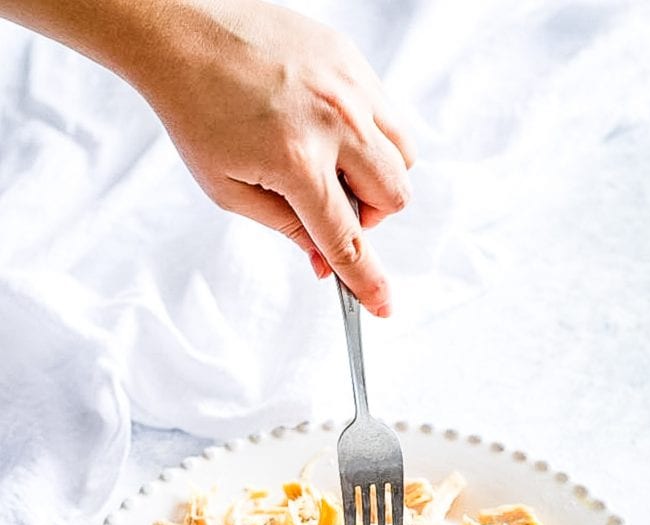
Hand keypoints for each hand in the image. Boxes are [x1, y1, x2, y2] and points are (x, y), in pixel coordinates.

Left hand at [134, 0, 415, 315]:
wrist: (184, 32)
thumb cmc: (197, 109)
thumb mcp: (229, 190)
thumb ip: (286, 228)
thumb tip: (323, 261)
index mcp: (298, 160)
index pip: (346, 239)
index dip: (366, 280)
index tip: (382, 304)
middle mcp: (335, 120)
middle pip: (393, 196)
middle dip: (367, 217)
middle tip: (328, 208)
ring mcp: (350, 85)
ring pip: (403, 155)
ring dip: (377, 177)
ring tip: (332, 167)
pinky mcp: (352, 59)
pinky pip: (388, 114)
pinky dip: (370, 136)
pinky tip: (328, 129)